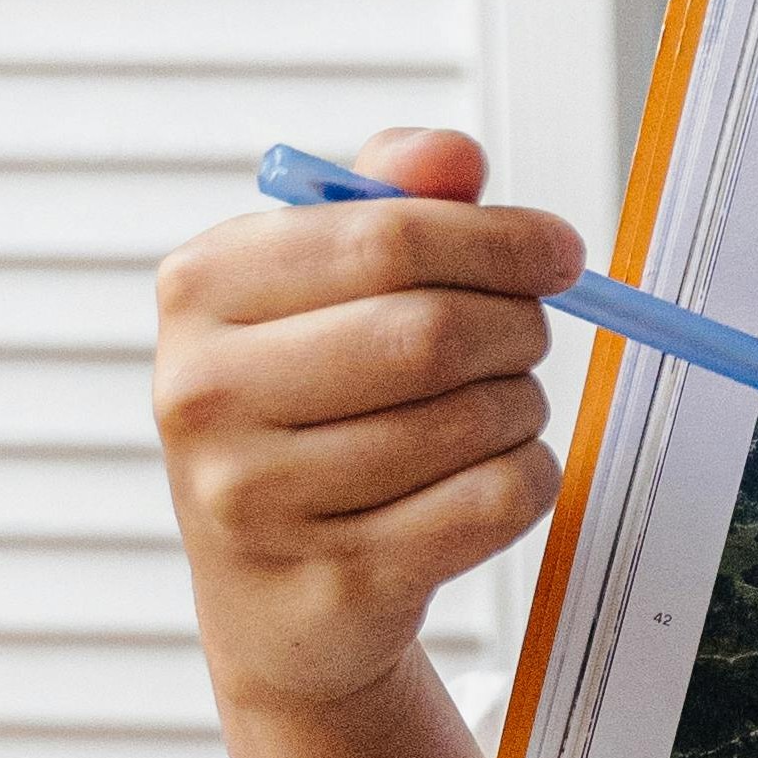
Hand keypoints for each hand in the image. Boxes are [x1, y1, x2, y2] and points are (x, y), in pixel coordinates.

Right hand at [153, 128, 583, 718]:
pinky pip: (496, 499)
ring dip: (521, 408)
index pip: (386, 234)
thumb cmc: (307, 416)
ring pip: (475, 419)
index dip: (500, 238)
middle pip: (434, 331)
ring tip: (492, 413)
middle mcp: (205, 393)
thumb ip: (388, 201)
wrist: (272, 601)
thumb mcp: (318, 290)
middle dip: (517, 328)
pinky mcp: (337, 581)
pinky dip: (527, 477)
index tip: (558, 252)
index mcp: (199, 290)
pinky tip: (486, 477)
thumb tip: (452, 156)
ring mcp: (259, 499)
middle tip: (527, 337)